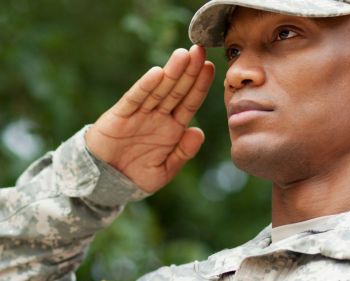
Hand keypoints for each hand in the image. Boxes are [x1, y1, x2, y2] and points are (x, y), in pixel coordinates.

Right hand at [85, 45, 214, 192]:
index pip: (190, 102)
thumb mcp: (165, 170)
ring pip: (159, 90)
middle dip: (189, 70)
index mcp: (172, 128)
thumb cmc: (136, 175)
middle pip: (177, 90)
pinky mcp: (120, 115)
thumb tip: (199, 132)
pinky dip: (145, 87)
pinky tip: (157, 73)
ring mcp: (140, 114)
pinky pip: (135, 99)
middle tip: (200, 50)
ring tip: (184, 54)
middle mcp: (158, 116)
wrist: (104, 182)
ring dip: (171, 72)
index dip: (200, 85)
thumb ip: (183, 153)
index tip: (212, 68)